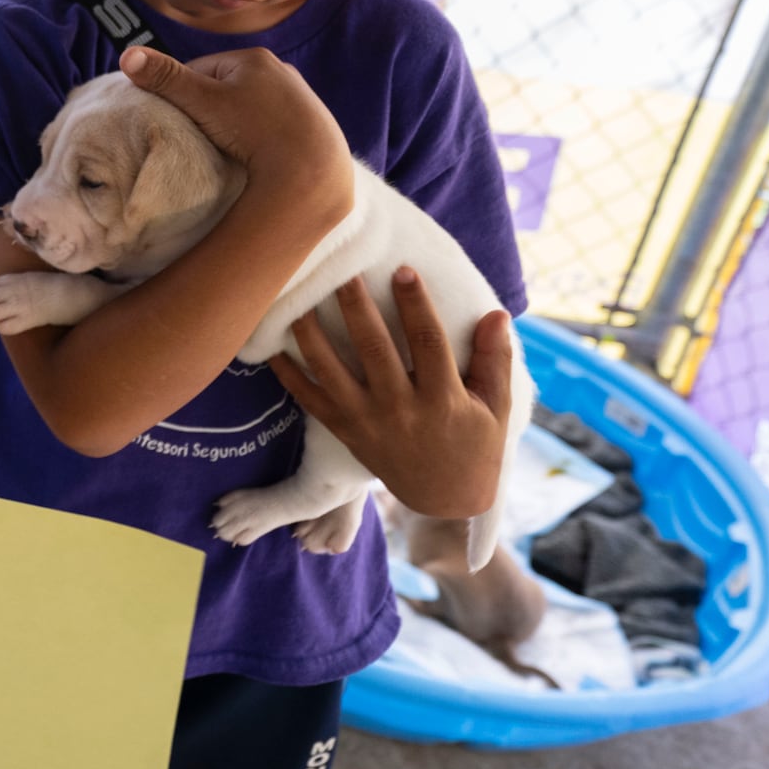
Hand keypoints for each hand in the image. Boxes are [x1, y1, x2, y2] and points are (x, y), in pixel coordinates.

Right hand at [118, 45, 352, 225]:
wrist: (312, 168)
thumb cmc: (254, 131)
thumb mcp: (203, 103)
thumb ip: (166, 79)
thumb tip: (127, 54)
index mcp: (252, 57)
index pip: (199, 71)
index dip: (180, 96)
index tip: (174, 122)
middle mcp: (280, 70)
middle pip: (225, 89)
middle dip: (208, 109)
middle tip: (196, 138)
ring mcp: (298, 97)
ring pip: (248, 107)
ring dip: (233, 124)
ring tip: (223, 148)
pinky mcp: (311, 124)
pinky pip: (270, 124)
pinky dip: (258, 135)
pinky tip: (252, 153)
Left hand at [270, 270, 514, 519]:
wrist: (446, 498)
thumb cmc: (475, 444)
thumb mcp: (497, 407)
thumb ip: (494, 360)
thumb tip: (497, 314)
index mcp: (442, 399)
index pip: (428, 341)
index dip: (415, 304)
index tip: (403, 270)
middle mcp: (400, 409)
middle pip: (373, 349)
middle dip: (356, 308)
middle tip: (343, 271)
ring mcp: (367, 421)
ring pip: (331, 372)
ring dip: (312, 334)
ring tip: (299, 298)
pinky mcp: (345, 431)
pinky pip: (308, 399)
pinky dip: (287, 372)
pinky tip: (271, 344)